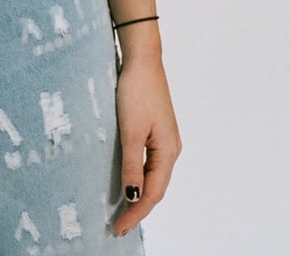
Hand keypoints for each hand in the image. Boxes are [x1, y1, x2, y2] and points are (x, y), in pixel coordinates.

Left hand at [113, 57, 180, 235]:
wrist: (142, 60)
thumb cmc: (136, 92)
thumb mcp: (130, 131)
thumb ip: (132, 166)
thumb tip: (134, 198)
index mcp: (168, 152)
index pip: (153, 194)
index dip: (136, 214)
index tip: (118, 229)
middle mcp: (171, 149)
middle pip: (156, 189)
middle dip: (139, 209)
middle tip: (118, 226)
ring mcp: (165, 140)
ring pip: (154, 177)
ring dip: (140, 195)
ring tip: (122, 211)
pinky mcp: (156, 130)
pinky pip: (150, 163)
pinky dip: (140, 178)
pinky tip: (129, 181)